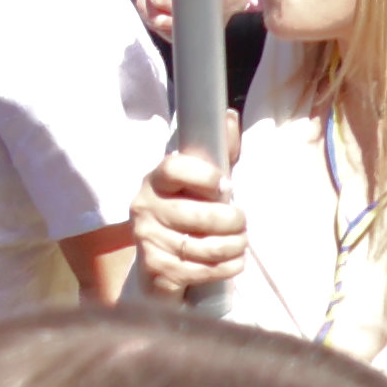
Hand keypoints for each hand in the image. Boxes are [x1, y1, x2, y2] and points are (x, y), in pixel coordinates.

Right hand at [128, 145, 247, 299]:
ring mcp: (147, 240)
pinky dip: (228, 266)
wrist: (162, 261)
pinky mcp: (156, 270)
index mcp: (156, 180)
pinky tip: (235, 261)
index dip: (205, 176)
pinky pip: (201, 270)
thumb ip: (220, 150)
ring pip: (203, 245)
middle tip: (241, 221)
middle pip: (197, 214)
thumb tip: (229, 116)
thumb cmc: (191, 210)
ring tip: (241, 241)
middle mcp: (144, 207)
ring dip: (234, 245)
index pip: (174, 168)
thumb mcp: (205, 179)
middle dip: (231, 220)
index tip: (226, 186)